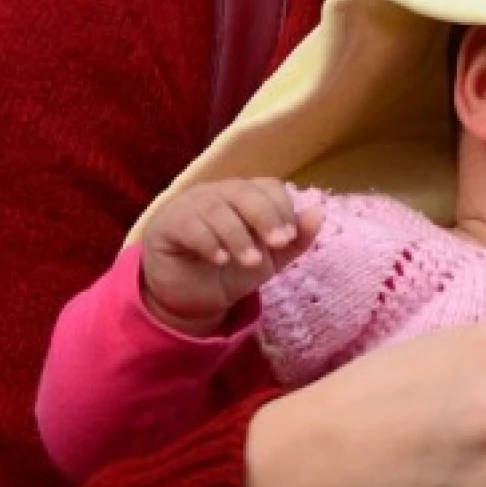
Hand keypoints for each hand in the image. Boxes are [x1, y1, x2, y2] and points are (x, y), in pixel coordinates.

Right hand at [140, 179, 320, 332]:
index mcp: (243, 197)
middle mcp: (216, 194)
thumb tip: (319, 212)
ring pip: (217, 208)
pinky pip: (189, 225)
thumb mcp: (269, 260)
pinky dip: (209, 242)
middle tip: (278, 244)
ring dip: (239, 235)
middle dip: (265, 217)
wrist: (188, 299)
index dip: (281, 208)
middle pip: (243, 191)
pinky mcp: (166, 224)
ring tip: (251, 262)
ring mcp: (189, 206)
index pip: (267, 187)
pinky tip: (220, 260)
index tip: (289, 238)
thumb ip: (295, 240)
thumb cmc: (229, 273)